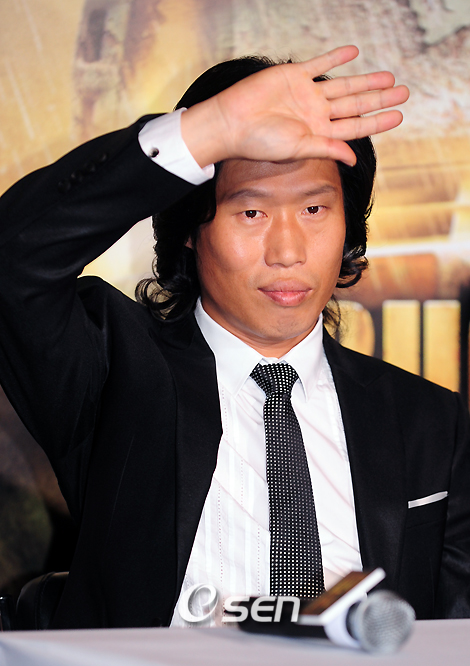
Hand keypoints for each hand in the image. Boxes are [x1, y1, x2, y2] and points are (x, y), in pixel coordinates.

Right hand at [181, 45, 408, 166]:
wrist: (232, 122)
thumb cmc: (260, 142)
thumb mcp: (298, 148)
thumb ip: (327, 148)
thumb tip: (355, 158)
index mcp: (318, 133)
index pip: (355, 127)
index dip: (378, 122)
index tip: (399, 116)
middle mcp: (316, 113)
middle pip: (355, 104)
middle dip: (379, 99)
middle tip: (404, 92)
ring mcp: (305, 93)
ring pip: (343, 84)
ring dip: (365, 80)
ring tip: (388, 77)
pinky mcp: (292, 75)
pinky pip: (319, 64)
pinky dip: (336, 58)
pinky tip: (354, 53)